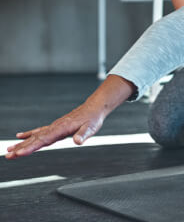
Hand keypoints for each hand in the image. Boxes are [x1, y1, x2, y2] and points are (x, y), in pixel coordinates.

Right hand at [5, 74, 133, 158]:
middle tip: (8, 155)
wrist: (94, 108)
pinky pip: (39, 132)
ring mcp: (53, 127)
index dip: (30, 147)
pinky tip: (20, 137)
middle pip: (35, 139)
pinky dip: (29, 135)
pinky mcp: (55, 127)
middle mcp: (54, 127)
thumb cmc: (92, 119)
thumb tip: (78, 142)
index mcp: (61, 129)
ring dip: (22, 144)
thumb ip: (83, 135)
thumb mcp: (91, 128)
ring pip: (34, 136)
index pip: (43, 140)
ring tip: (8, 150)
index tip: (19, 154)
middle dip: (21, 148)